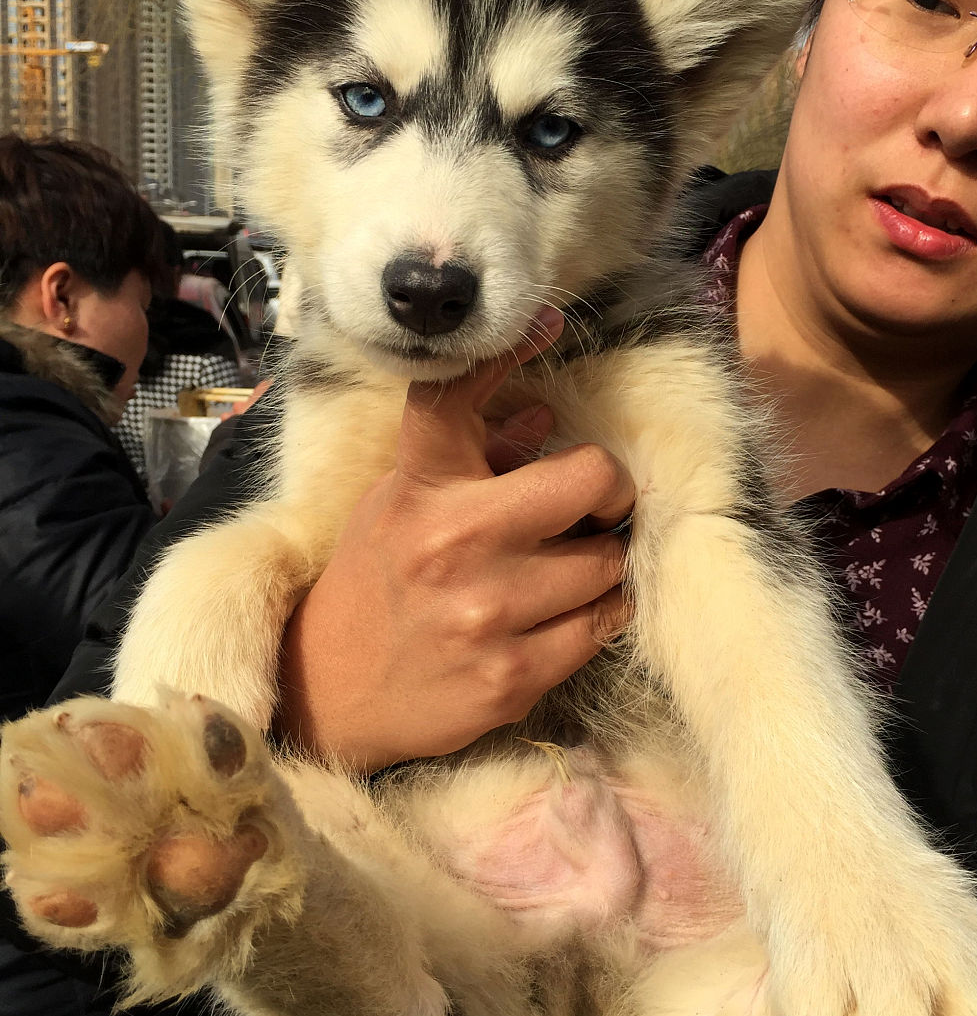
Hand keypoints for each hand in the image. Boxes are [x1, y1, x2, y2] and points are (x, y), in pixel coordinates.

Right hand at [275, 310, 634, 771]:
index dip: (512, 349)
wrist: (330, 692)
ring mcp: (486, 614)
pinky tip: (566, 612)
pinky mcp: (511, 678)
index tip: (549, 323)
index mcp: (420, 487)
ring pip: (607, 563)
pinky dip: (597, 614)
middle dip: (607, 492)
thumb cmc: (376, 581)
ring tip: (566, 570)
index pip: (459, 395)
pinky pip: (602, 626)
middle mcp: (454, 542)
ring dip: (599, 562)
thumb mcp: (404, 503)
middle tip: (593, 507)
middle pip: (593, 480)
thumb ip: (473, 457)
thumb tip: (544, 415)